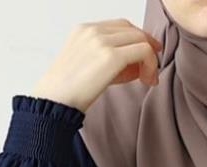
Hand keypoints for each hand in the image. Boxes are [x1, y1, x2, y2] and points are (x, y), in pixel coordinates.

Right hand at [32, 20, 163, 111]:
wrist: (54, 101)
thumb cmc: (68, 92)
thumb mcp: (88, 67)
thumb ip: (109, 60)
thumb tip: (138, 65)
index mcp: (84, 30)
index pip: (120, 26)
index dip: (136, 39)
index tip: (144, 57)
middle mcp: (93, 30)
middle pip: (131, 29)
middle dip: (146, 46)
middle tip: (151, 69)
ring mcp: (101, 41)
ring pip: (140, 38)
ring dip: (150, 58)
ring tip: (149, 78)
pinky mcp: (111, 56)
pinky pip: (143, 51)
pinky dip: (150, 64)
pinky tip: (147, 79)